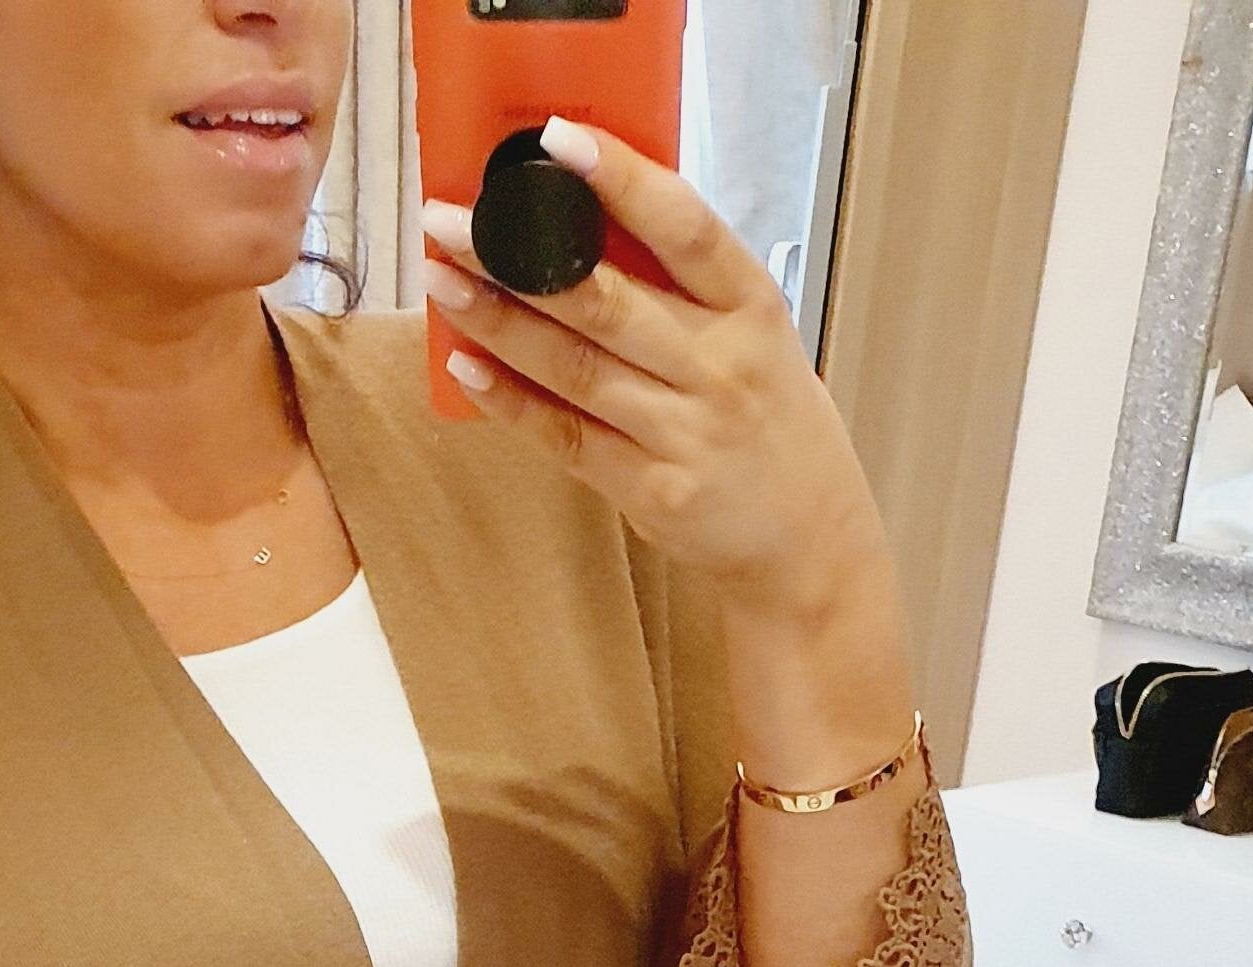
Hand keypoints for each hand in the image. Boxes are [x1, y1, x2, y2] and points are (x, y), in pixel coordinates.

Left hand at [422, 123, 886, 627]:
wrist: (809, 536)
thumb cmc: (771, 418)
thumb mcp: (755, 333)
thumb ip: (686, 285)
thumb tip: (583, 225)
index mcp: (751, 307)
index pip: (685, 227)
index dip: (622, 181)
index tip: (558, 143)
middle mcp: (719, 367)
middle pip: (606, 300)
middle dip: (517, 257)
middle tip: (451, 223)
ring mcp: (686, 433)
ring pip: (576, 368)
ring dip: (500, 322)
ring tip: (443, 283)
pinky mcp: (653, 491)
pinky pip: (568, 438)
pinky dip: (512, 402)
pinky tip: (466, 365)